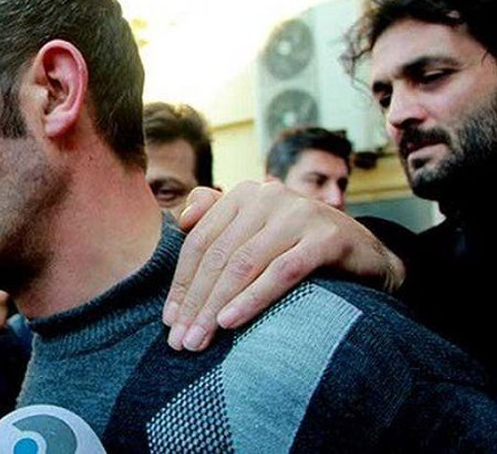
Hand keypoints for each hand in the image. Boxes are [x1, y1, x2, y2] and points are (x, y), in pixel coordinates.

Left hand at [162, 181, 404, 351]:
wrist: (365, 253)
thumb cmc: (297, 246)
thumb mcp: (256, 230)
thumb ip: (218, 219)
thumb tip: (181, 219)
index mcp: (244, 194)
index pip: (201, 242)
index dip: (182, 283)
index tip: (169, 321)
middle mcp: (268, 196)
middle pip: (219, 255)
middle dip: (196, 301)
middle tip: (180, 340)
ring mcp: (298, 214)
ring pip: (244, 264)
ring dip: (216, 306)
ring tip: (199, 339)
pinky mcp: (326, 237)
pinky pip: (281, 272)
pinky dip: (252, 298)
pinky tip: (231, 322)